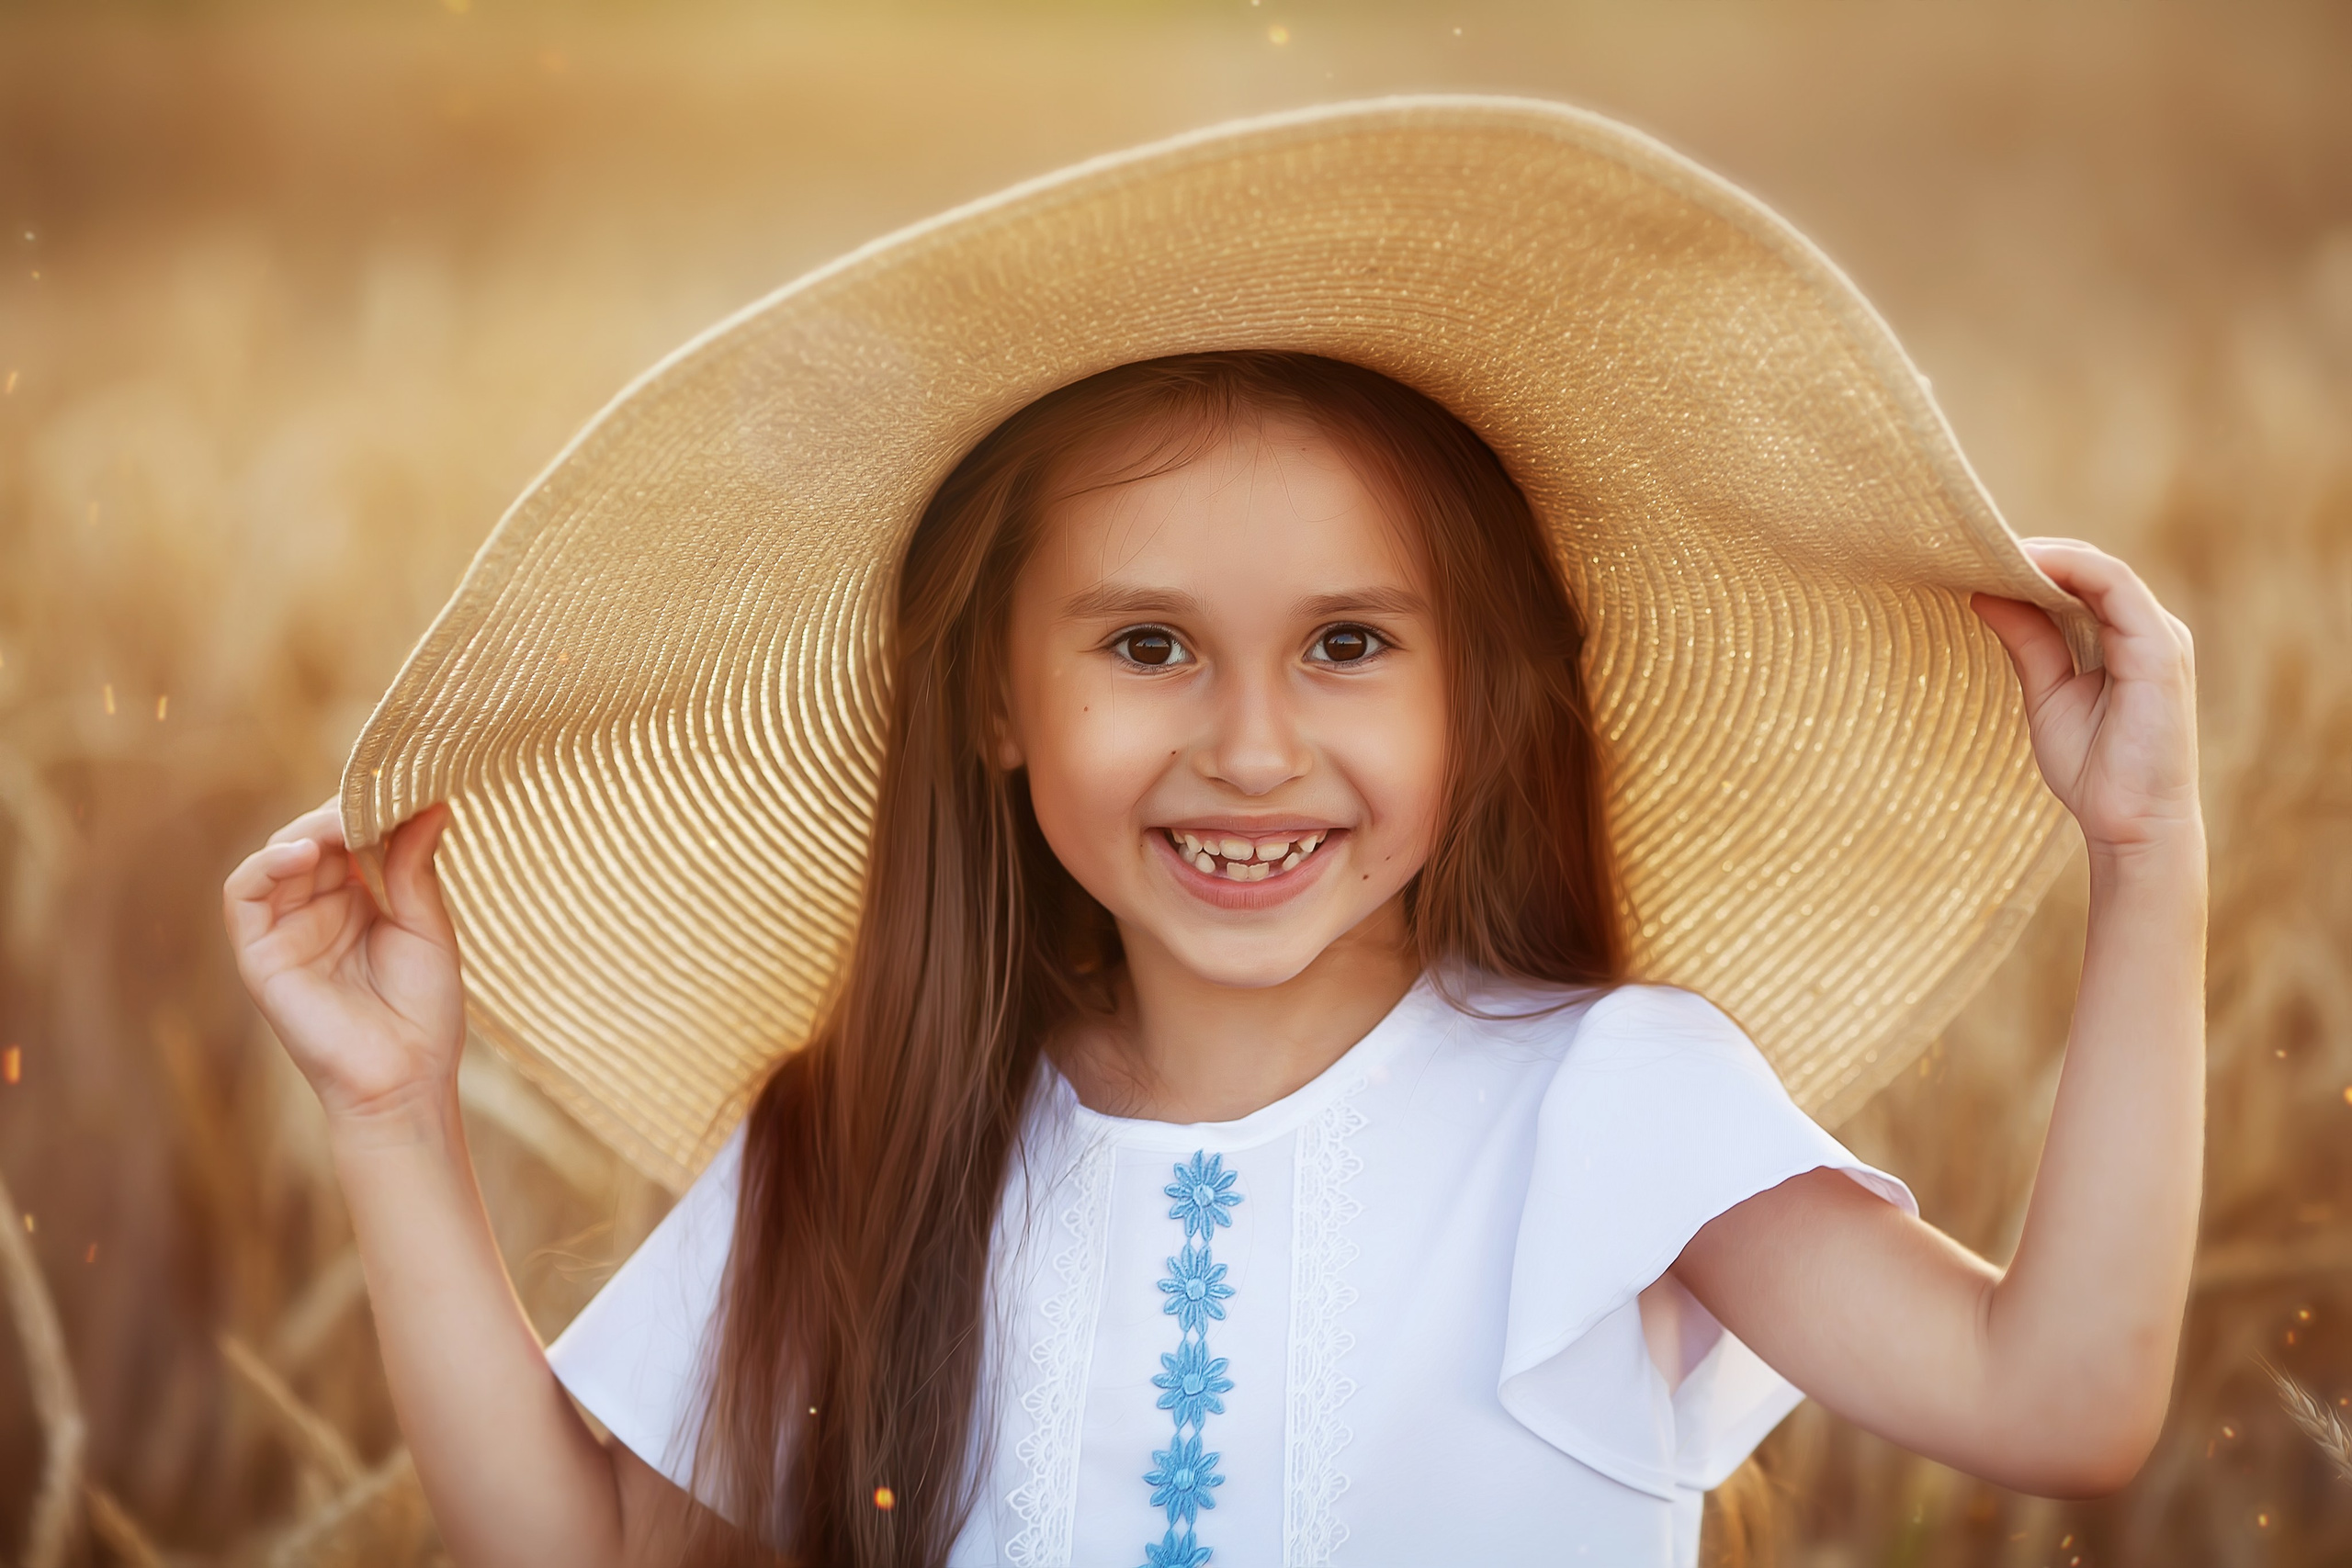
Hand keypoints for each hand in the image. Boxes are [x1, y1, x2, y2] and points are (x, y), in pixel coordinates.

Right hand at [223, 799, 463, 1125]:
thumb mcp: (427, 927)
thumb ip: (415, 867)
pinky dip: (267, 865)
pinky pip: (243, 894)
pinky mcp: (258, 955)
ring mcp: (285, 931)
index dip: (369, 810)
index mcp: (360, 901)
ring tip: (342, 822)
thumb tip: (433, 803)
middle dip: (342, 814)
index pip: (351, 838)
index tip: (403, 785)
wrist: (404, 1081)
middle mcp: (319, 910)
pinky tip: (304, 853)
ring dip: (307, 830)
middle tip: (375, 796)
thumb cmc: (424, 1012)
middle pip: (313, 839)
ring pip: (276, 857)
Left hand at [1974, 539, 2200, 860]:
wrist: (2130, 825)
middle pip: (2090, 569)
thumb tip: (1981, 594)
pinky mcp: (2161, 649)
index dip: (2032, 563)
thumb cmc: (2094, 769)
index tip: (1974, 557)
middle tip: (1971, 547)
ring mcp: (2160, 636)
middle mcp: (2148, 630)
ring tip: (1989, 551)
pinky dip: (2071, 570)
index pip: (2081, 581)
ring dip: (2046, 555)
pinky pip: (2116, 588)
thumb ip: (2027, 642)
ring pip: (2102, 570)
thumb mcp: (2047, 694)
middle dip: (2033, 554)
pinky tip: (2025, 567)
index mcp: (2126, 639)